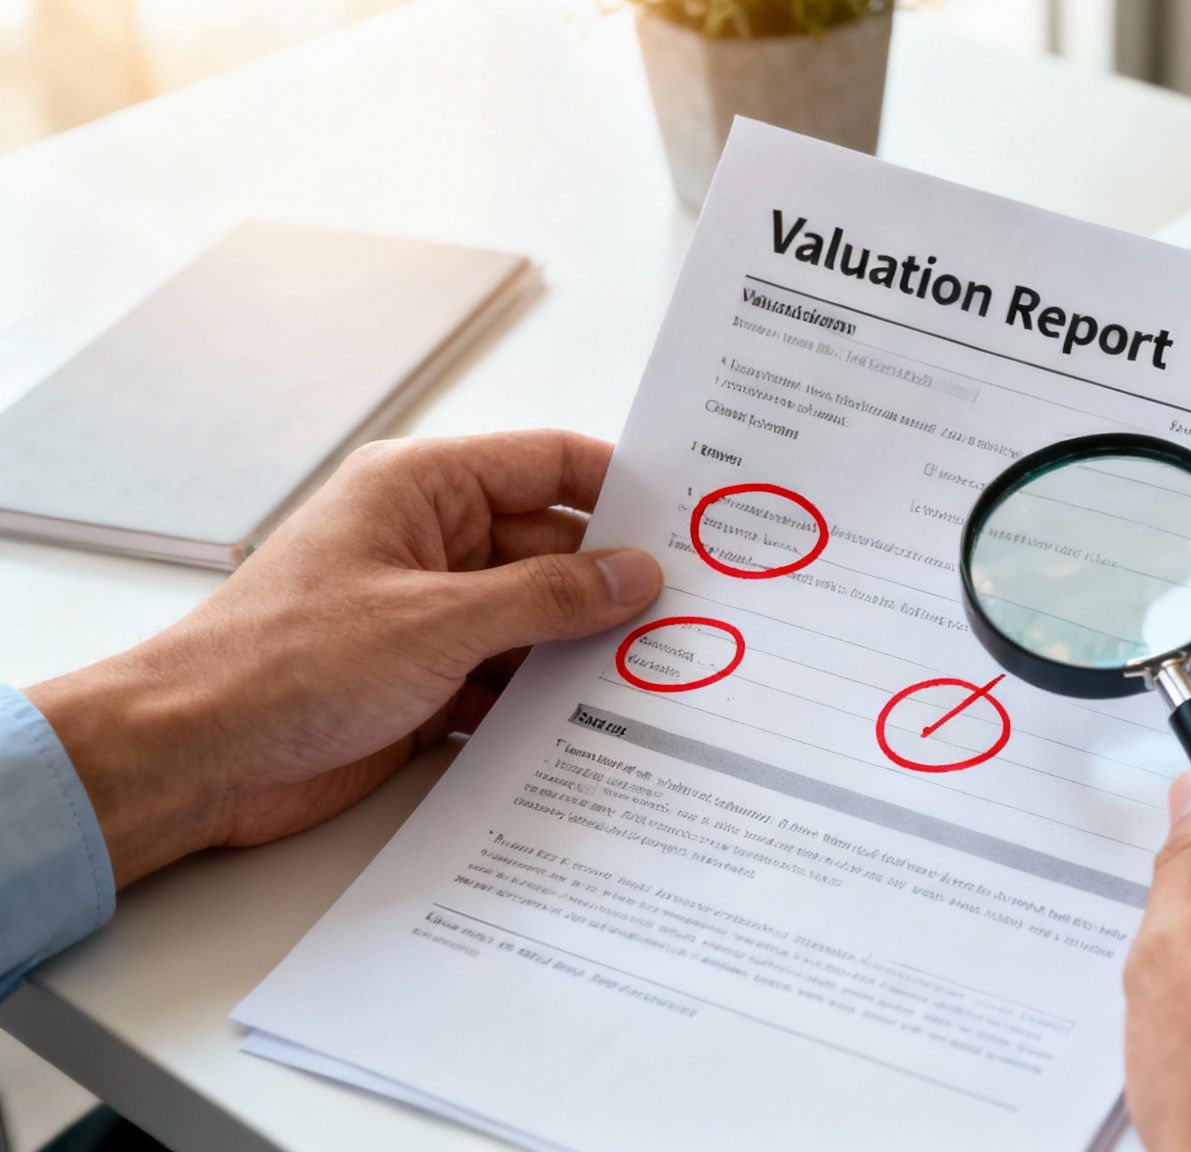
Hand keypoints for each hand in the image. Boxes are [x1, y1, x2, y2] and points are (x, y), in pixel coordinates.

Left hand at [26, 431, 663, 887]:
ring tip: (662, 674)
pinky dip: (546, 702)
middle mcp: (428, 542)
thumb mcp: (435, 623)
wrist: (190, 759)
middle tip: (695, 616)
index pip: (547, 464)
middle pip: (552, 548)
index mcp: (420, 490)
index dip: (621, 487)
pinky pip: (509, 680)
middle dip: (614, 585)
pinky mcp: (423, 681)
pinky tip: (597, 725)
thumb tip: (632, 574)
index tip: (692, 520)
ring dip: (584, 651)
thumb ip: (546, 598)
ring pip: (537, 621)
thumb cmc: (277, 666)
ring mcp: (427, 615)